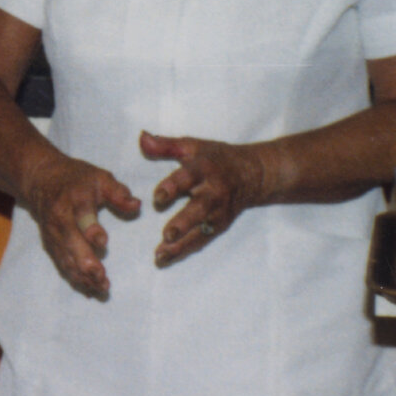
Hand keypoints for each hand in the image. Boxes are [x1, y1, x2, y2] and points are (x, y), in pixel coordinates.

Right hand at [18, 151, 140, 299]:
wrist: (40, 179)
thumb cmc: (76, 178)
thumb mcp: (100, 177)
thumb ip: (118, 192)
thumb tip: (136, 205)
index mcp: (75, 199)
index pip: (82, 215)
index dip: (91, 229)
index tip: (103, 242)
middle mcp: (61, 219)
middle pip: (71, 242)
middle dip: (86, 262)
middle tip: (103, 279)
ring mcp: (53, 234)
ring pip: (66, 258)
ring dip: (82, 275)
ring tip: (102, 288)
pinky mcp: (50, 244)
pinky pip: (62, 264)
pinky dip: (75, 278)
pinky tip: (89, 289)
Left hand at [143, 129, 266, 267]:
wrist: (253, 174)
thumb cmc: (215, 158)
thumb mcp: (192, 146)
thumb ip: (165, 145)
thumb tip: (142, 138)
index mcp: (204, 169)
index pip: (188, 177)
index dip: (174, 186)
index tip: (158, 197)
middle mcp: (213, 192)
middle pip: (199, 208)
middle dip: (184, 222)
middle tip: (167, 234)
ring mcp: (218, 211)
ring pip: (201, 230)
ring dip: (182, 244)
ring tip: (161, 255)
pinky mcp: (219, 225)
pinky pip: (202, 239)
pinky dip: (185, 250)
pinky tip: (166, 257)